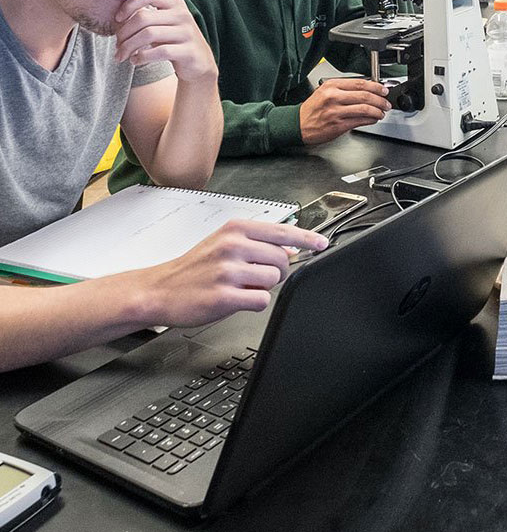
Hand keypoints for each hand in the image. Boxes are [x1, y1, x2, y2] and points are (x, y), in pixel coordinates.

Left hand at [114, 0, 216, 82]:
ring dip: (129, 47)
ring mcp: (187, 33)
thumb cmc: (173, 42)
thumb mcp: (162, 24)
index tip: (117, 19)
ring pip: (149, 34)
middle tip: (117, 45)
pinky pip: (160, 51)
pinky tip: (135, 61)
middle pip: (143, 17)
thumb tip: (116, 17)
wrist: (199, 63)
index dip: (128, 5)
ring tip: (122, 55)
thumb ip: (146, 15)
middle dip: (124, 33)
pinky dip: (142, 57)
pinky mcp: (189, 51)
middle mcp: (183, 15)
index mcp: (175, 3)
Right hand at [140, 219, 327, 325]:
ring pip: (274, 280)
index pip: (282, 231)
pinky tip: (236, 298)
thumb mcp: (223, 242)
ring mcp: (228, 271)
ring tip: (240, 286)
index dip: (307, 240)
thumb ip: (257, 242)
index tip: (322, 244)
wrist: (159, 290)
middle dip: (276, 272)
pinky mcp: (224, 296)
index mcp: (235, 229)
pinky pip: (262, 300)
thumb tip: (293, 249)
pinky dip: (254, 302)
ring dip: (263, 287)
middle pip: (283, 260)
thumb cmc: (194, 267)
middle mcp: (232, 246)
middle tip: (254, 276)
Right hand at [299, 78, 390, 144]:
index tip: (383, 89)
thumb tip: (365, 89)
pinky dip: (370, 119)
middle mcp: (334, 97)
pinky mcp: (338, 125)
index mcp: (332, 86)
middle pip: (365, 95)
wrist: (298, 124)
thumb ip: (343, 89)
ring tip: (381, 112)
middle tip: (386, 102)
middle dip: (380, 99)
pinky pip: (360, 121)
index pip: (360, 83)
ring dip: (377, 111)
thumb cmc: (312, 109)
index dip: (375, 86)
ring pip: (365, 109)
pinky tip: (373, 119)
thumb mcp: (325, 92)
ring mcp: (336, 111)